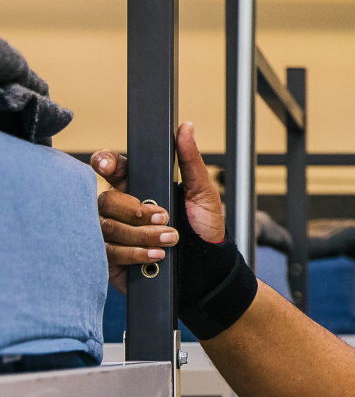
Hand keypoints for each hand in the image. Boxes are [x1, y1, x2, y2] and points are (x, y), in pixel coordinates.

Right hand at [91, 121, 225, 291]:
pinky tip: (155, 256)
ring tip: (170, 239)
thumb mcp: (203, 194)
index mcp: (139, 187)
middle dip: (135, 209)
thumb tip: (186, 127)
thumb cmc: (205, 230)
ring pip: (107, 226)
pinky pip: (108, 252)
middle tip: (164, 217)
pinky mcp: (112, 258)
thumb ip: (191, 161)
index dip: (105, 163)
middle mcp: (122, 209)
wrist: (208, 269)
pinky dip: (133, 253)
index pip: (112, 169)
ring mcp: (114, 233)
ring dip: (140, 234)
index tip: (107, 165)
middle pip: (106, 199)